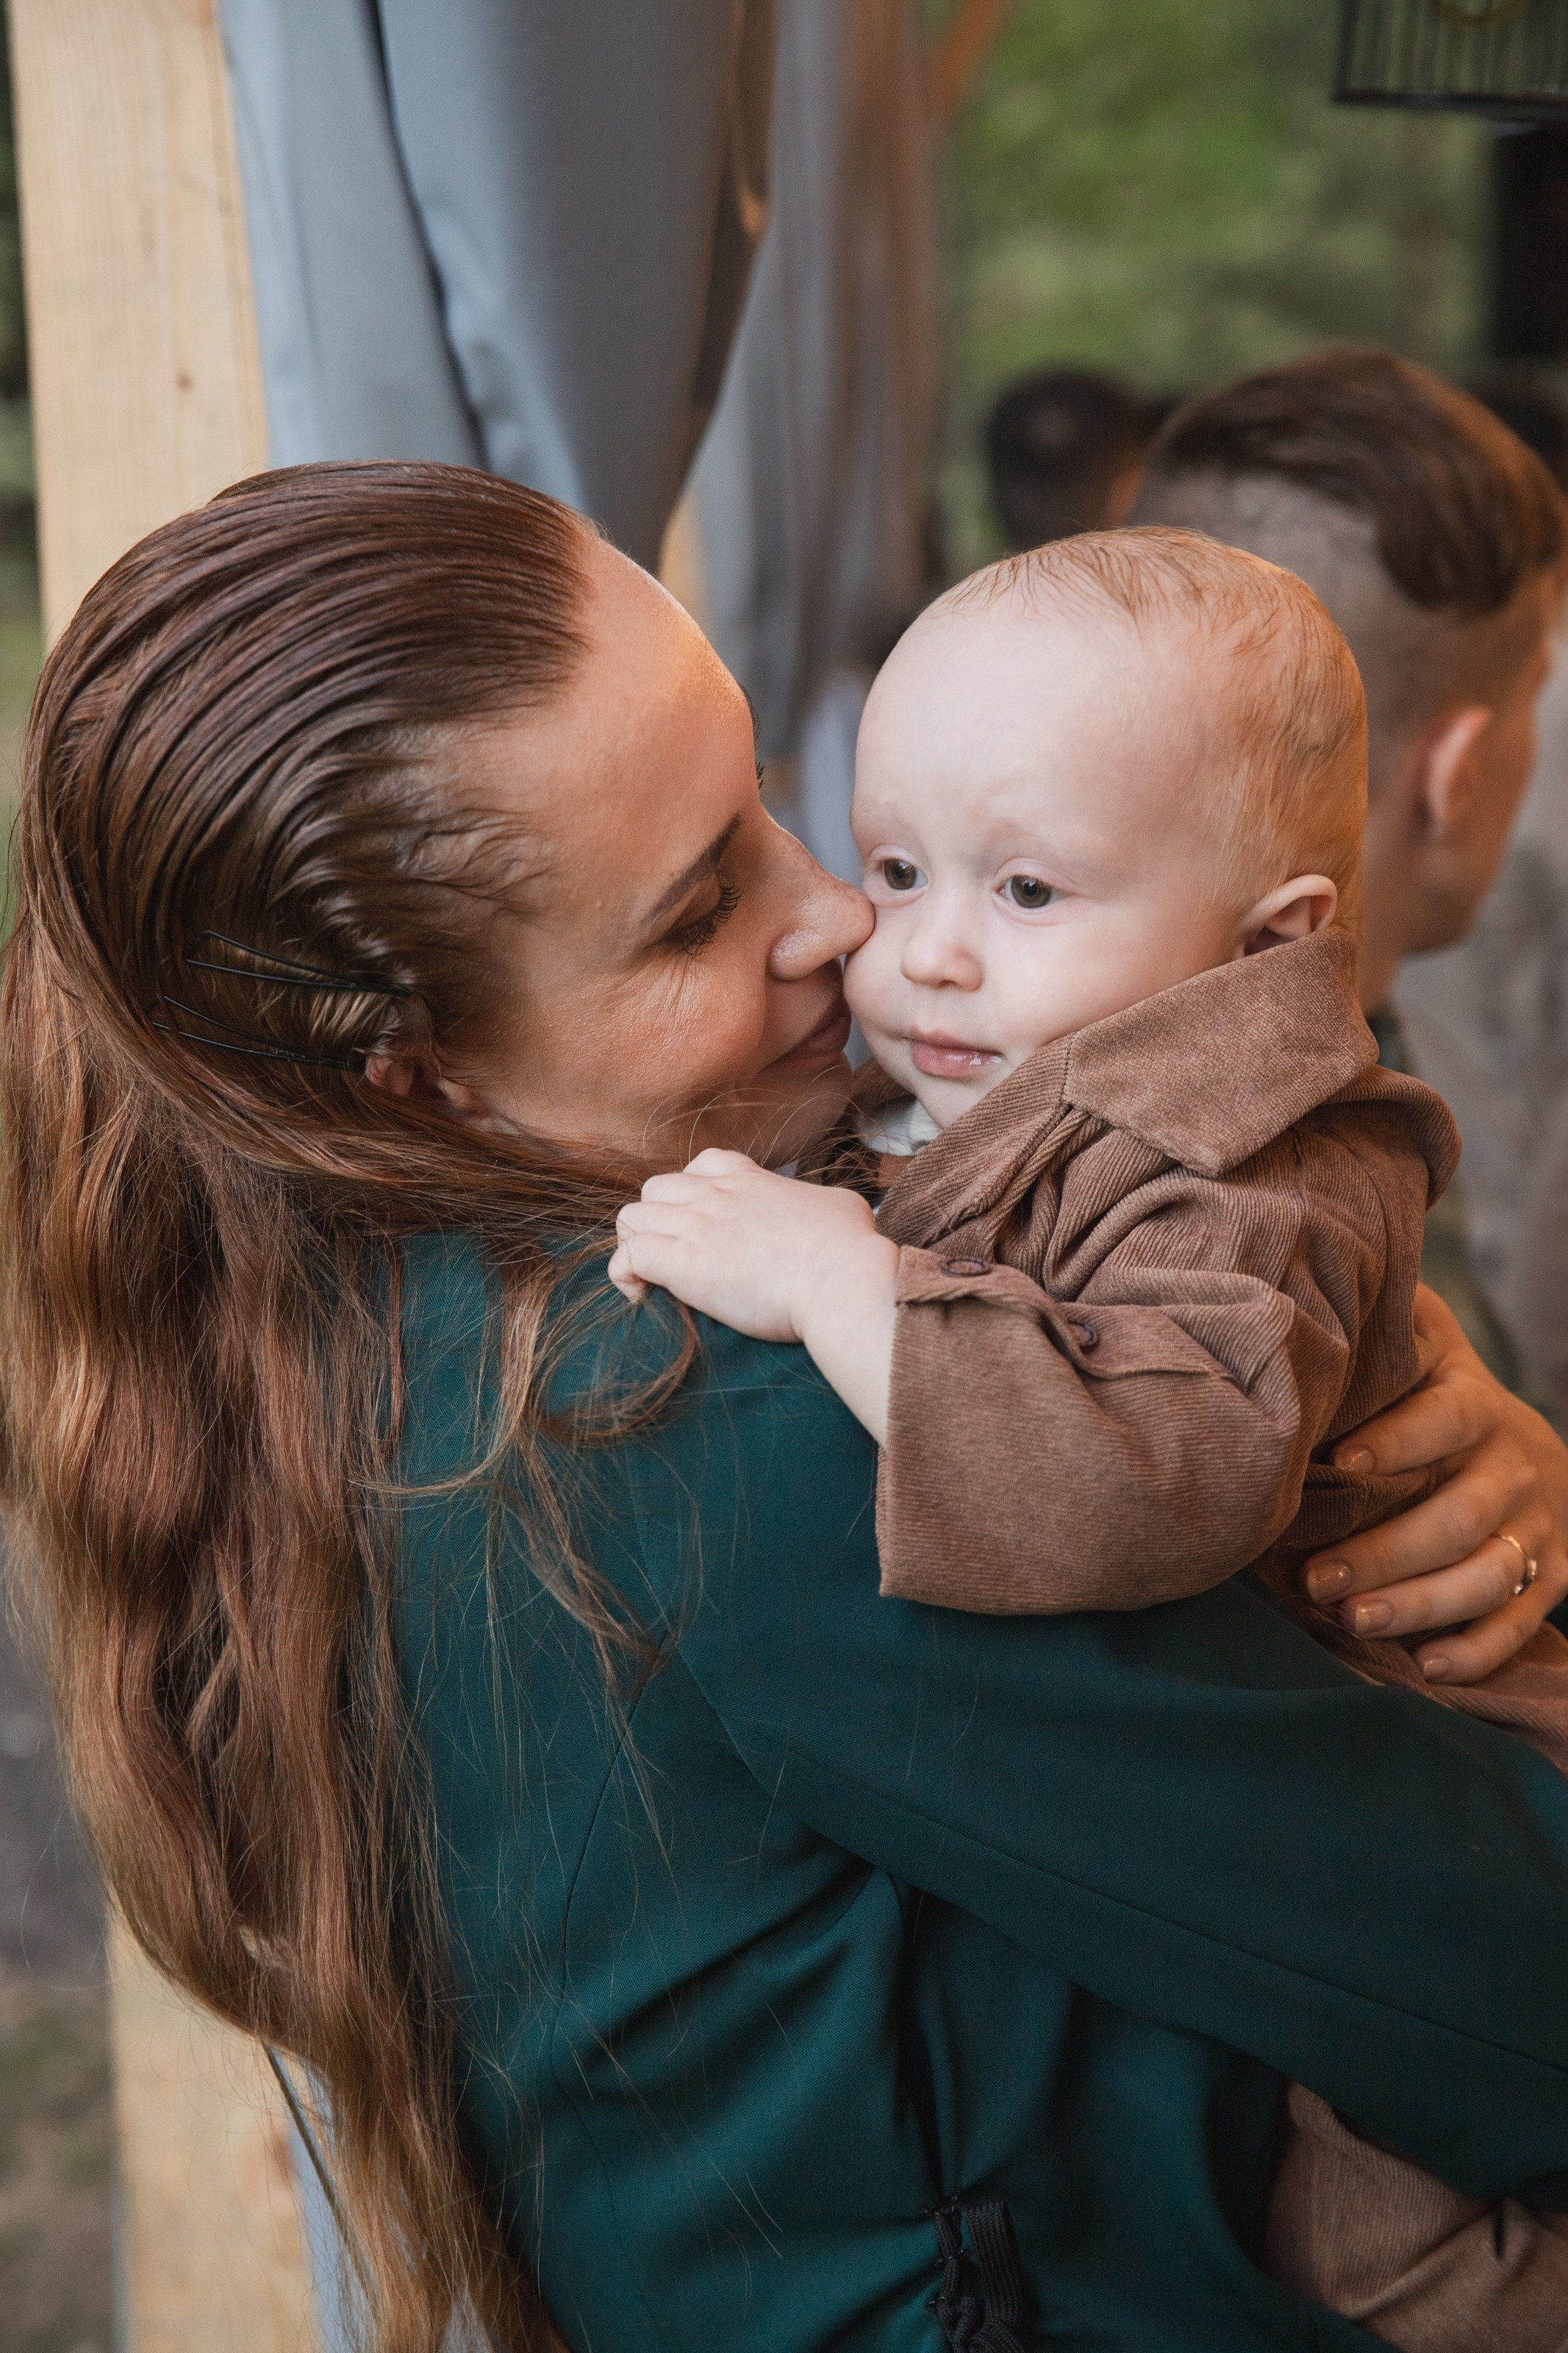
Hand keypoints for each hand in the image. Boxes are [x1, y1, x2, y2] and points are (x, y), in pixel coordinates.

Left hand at [610, 1148, 897, 1349]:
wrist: (843, 1280)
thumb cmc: (851, 1249)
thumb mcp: (838, 1205)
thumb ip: (816, 1202)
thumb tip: (823, 1212)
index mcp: (750, 1179)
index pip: (699, 1165)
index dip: (692, 1192)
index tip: (704, 1225)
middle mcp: (716, 1195)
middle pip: (655, 1189)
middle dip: (656, 1220)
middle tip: (673, 1257)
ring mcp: (695, 1225)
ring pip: (630, 1218)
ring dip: (635, 1246)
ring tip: (653, 1279)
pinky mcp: (681, 1263)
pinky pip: (626, 1258)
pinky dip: (625, 1276)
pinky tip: (643, 1297)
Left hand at [1302, 1287, 1567, 1682]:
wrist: (1527, 1450)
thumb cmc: (1440, 1397)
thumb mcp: (1426, 1349)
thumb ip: (1388, 1323)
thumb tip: (1317, 1274)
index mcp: (1476, 1406)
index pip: (1442, 1420)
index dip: (1395, 1440)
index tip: (1336, 1458)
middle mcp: (1514, 1469)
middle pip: (1455, 1519)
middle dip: (1383, 1553)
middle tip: (1314, 1579)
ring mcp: (1538, 1530)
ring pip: (1486, 1579)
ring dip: (1419, 1606)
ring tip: (1354, 1622)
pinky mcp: (1550, 1582)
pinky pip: (1520, 1626)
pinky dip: (1475, 1651)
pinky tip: (1424, 1667)